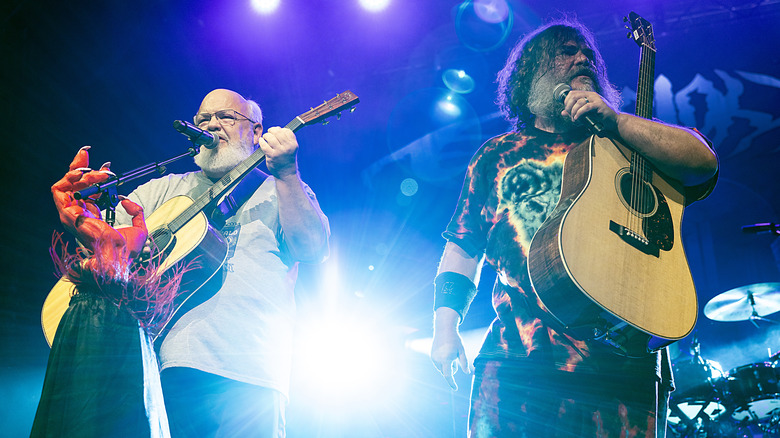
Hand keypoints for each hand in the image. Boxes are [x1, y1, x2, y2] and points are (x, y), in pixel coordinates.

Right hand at [51, 147, 147, 274]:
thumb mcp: (138, 227)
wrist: (120, 257)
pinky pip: (60, 192)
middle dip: (79, 166)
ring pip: (66, 185)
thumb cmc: (126, 250)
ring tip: (94, 170)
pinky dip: (70, 179)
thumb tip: (126, 199)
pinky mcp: (68, 215)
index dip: (94, 177)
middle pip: (72, 186)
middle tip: (87, 154)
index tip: (105, 168)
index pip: (87, 192)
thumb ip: (134, 211)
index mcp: (92, 217)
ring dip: (79, 172)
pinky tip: (85, 174)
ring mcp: (72, 215)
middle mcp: (79, 215)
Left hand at [258, 126, 298, 179]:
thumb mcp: (291, 149)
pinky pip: (264, 145)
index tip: (277, 131)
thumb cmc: (287, 159)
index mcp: (293, 144)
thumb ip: (286, 139)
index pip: (287, 131)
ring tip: (265, 137)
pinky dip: (261, 141)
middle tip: (269, 132)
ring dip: (266, 135)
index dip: (280, 129)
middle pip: (278, 132)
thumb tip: (276, 128)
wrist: (286, 174)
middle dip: (272, 130)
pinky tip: (261, 141)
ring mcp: (280, 152)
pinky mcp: (272, 156)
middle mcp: (288, 147)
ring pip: (271, 137)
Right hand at [430, 307, 471, 389]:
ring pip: (441, 369)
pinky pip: (438, 364)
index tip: (455, 388)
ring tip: (451, 354)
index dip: (452, 383)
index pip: (448, 375)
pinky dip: (442, 363)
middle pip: (445, 372)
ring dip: (447, 366)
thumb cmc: (455, 340)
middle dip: (451, 370)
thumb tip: (467, 373)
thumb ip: (464, 362)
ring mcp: (433, 358)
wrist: (443, 329)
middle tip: (455, 358)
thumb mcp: (462, 350)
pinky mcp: (431, 355)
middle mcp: (438, 359)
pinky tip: (446, 353)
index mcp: (446, 359)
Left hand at [560, 90, 618, 132]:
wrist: (614, 122)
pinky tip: (577, 118)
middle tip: (570, 115)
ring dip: (573, 112)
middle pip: (573, 96)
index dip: (566, 102)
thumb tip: (562, 113)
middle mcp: (591, 95)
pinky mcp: (599, 105)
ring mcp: (596, 99)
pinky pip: (586, 107)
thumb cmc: (600, 118)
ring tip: (574, 119)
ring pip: (578, 102)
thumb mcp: (584, 115)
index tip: (567, 111)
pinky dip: (579, 113)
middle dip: (568, 107)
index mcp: (587, 95)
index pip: (572, 93)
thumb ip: (574, 112)